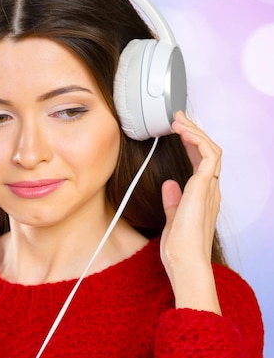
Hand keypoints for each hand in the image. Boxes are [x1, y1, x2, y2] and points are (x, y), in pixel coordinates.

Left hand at [160, 111, 221, 312]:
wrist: (185, 263)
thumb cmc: (179, 249)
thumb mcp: (172, 220)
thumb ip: (172, 202)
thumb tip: (169, 185)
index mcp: (202, 197)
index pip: (201, 163)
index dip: (191, 144)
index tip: (178, 131)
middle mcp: (209, 190)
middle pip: (208, 152)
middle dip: (194, 131)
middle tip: (179, 117)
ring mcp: (209, 188)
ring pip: (211, 150)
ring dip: (195, 131)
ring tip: (179, 119)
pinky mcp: (204, 187)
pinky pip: (209, 156)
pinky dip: (198, 140)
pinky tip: (184, 132)